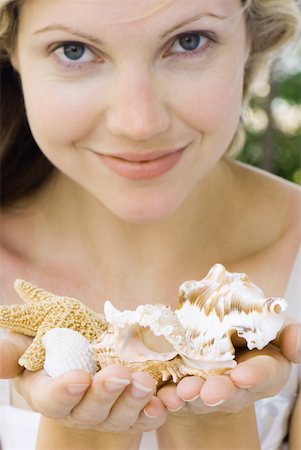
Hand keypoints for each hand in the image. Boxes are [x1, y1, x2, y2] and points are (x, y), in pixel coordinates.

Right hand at [0, 332, 166, 432]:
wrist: (90, 355)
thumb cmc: (54, 347)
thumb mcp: (30, 345)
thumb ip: (14, 351)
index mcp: (51, 393)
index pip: (53, 400)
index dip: (64, 391)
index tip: (78, 377)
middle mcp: (80, 409)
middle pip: (91, 410)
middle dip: (106, 393)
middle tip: (120, 374)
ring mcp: (110, 413)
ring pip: (122, 415)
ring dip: (135, 401)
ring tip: (146, 382)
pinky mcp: (135, 410)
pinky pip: (146, 414)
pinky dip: (157, 408)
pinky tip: (165, 400)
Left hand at [157, 322, 300, 413]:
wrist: (216, 340)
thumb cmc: (249, 330)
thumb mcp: (273, 326)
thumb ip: (287, 332)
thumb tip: (295, 344)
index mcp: (265, 370)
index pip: (264, 375)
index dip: (254, 376)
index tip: (242, 376)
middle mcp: (239, 386)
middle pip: (231, 393)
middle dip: (219, 392)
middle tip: (208, 392)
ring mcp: (211, 389)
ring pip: (201, 397)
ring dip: (191, 396)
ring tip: (181, 393)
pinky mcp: (185, 387)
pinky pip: (176, 395)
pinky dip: (168, 397)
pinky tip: (163, 396)